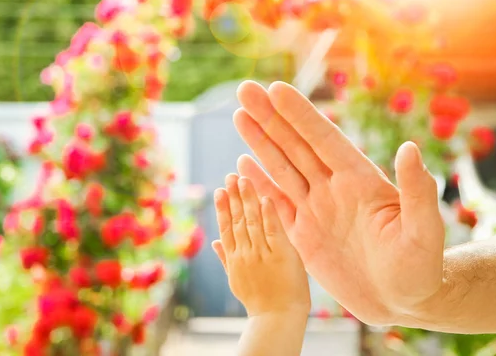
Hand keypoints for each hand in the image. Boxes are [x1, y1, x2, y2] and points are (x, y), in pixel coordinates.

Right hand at [212, 174, 310, 316]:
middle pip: (237, 220)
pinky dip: (268, 214)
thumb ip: (226, 258)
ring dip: (247, 199)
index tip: (219, 190)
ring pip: (252, 221)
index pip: (226, 228)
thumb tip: (214, 242)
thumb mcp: (237, 280)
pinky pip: (273, 230)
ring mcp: (262, 253)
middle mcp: (246, 253)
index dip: (223, 208)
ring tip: (242, 179)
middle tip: (230, 175)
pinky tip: (264, 198)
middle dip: (233, 197)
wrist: (277, 319)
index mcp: (235, 258)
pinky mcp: (281, 254)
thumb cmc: (260, 301)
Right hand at [232, 81, 444, 324]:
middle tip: (245, 90)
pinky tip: (242, 165)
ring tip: (239, 116)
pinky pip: (277, 204)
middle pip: (295, 146)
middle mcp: (334, 188)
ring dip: (260, 143)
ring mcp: (317, 210)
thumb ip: (416, 190)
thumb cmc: (422, 267)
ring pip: (282, 169)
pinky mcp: (304, 235)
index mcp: (360, 181)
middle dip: (270, 118)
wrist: (404, 302)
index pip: (324, 140)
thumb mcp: (424, 229)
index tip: (276, 89)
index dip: (300, 115)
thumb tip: (409, 148)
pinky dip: (259, 185)